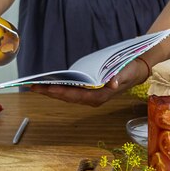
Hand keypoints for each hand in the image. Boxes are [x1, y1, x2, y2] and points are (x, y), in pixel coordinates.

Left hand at [29, 58, 148, 106]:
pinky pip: (70, 92)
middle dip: (50, 93)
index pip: (78, 96)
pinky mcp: (88, 92)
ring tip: (35, 87)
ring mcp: (90, 97)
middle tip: (33, 87)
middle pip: (68, 98)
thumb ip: (120, 77)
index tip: (49, 89)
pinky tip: (48, 85)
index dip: (63, 93)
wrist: (136, 72)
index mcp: (101, 96)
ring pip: (67, 96)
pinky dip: (58, 89)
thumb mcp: (127, 72)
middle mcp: (93, 99)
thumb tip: (113, 82)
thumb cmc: (130, 70)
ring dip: (51, 92)